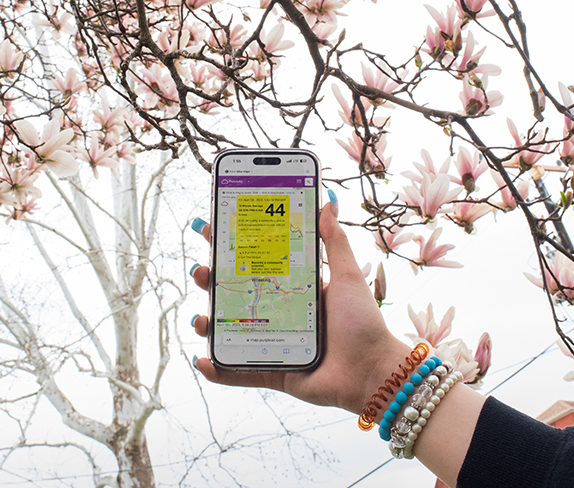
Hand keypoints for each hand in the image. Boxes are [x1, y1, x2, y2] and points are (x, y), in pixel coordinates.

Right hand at [189, 202, 410, 414]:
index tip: (210, 231)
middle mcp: (280, 313)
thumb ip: (335, 242)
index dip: (231, 249)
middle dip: (211, 283)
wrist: (373, 372)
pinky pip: (240, 370)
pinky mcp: (274, 372)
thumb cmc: (363, 323)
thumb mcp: (347, 276)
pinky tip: (203, 361)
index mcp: (295, 288)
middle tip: (200, 271)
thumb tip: (327, 201)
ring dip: (209, 325)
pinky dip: (219, 368)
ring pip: (231, 331)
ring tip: (200, 320)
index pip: (256, 263)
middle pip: (235, 295)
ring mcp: (274, 343)